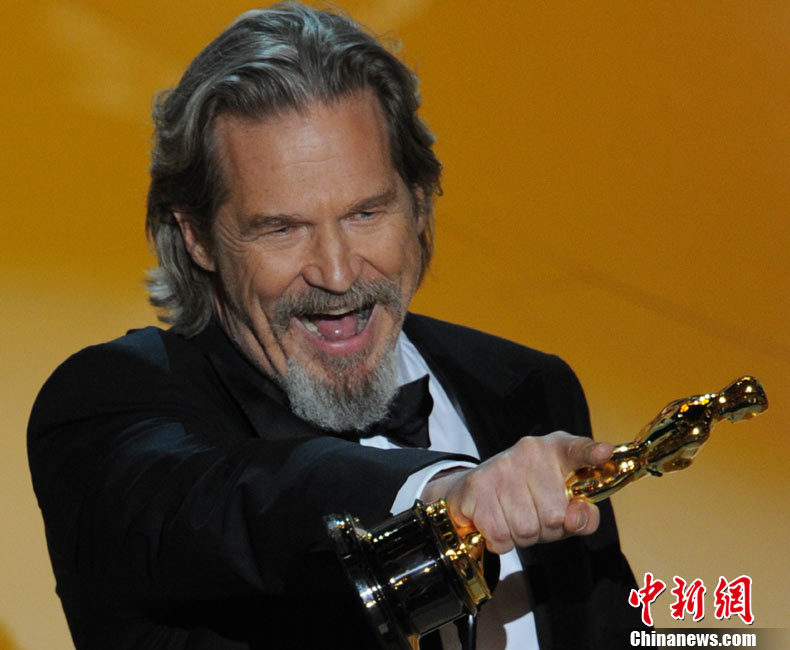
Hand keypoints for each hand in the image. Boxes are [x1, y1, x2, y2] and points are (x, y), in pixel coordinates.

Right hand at [421, 431, 612, 553]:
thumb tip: (575, 518)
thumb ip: (582, 516)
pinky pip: (501, 535)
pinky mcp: (478, 485)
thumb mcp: (561, 506)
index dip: (590, 453)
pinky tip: (495, 523)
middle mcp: (529, 452)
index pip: (576, 450)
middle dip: (544, 529)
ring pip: (526, 528)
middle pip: (554, 516)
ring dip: (520, 537)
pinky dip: (500, 542)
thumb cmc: (526, 499)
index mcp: (556, 451)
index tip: (603, 453)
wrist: (470, 491)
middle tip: (532, 516)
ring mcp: (502, 466)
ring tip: (512, 518)